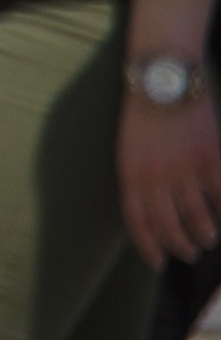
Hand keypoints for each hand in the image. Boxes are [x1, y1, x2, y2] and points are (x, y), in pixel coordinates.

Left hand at [127, 81, 220, 268]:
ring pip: (197, 217)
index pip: (137, 221)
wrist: (164, 77)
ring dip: (204, 233)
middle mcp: (155, 175)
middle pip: (168, 225)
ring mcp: (184, 167)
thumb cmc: (145, 113)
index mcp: (129, 172)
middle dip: (180, 246)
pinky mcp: (211, 157)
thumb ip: (139, 179)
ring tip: (208, 238)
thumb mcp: (129, 148)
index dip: (148, 247)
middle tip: (190, 253)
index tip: (158, 263)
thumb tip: (153, 212)